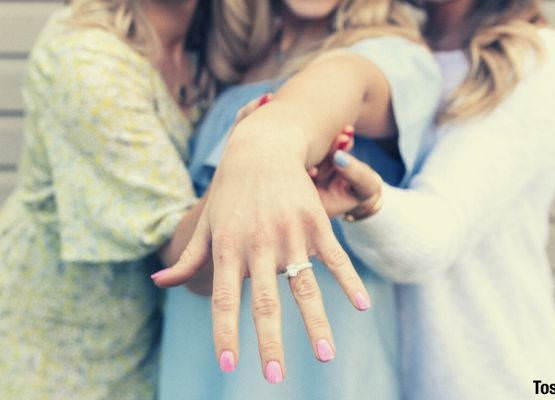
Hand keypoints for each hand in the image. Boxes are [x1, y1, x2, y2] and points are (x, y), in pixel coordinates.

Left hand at [152, 112, 369, 382]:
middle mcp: (259, 245)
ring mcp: (291, 234)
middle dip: (270, 342)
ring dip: (316, 323)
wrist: (261, 149)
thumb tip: (158, 282)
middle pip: (265, 302)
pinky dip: (348, 282)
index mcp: (229, 249)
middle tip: (274, 377)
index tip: (228, 365)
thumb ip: (188, 256)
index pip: (226, 300)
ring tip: (324, 356)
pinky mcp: (315, 224)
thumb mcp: (206, 223)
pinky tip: (361, 306)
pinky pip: (335, 258)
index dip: (226, 333)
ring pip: (305, 286)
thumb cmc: (230, 192)